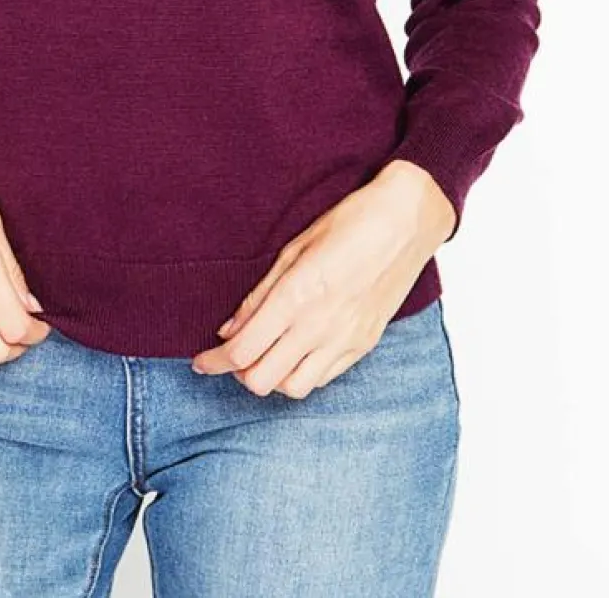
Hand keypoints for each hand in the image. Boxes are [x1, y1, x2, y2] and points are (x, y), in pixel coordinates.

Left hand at [189, 161, 455, 398]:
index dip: (214, 361)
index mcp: (297, 297)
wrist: (407, 221)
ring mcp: (345, 340)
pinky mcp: (364, 345)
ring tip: (264, 353)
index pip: (243, 350)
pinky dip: (301, 374)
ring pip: (293, 388)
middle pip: (262, 380)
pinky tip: (295, 352)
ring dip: (271, 376)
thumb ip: (260, 295)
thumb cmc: (348, 222)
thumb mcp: (295, 247)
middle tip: (231, 354)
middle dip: (238, 372)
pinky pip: (323, 379)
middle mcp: (320, 326)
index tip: (201, 361)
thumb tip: (228, 330)